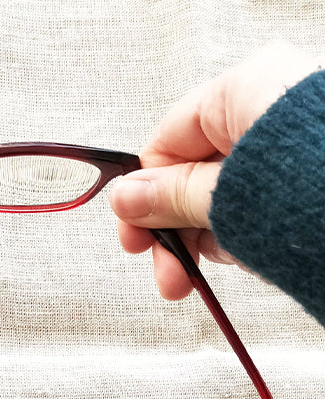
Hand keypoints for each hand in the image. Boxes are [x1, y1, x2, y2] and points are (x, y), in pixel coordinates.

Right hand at [109, 42, 322, 299]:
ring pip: (225, 194)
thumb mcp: (224, 197)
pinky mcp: (310, 177)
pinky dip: (245, 234)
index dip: (145, 194)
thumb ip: (169, 195)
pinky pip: (259, 203)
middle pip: (194, 171)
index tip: (136, 239)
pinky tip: (248, 257)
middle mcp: (269, 108)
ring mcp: (292, 144)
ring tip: (217, 269)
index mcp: (244, 88)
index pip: (167, 140)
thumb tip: (126, 197)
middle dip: (175, 230)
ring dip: (210, 240)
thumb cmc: (317, 196)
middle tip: (169, 277)